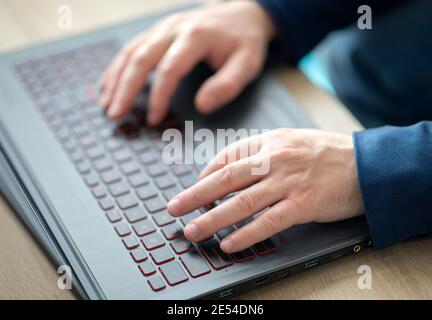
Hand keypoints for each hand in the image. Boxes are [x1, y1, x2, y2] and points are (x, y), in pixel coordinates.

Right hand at [99, 0, 275, 123]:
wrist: (243, 15)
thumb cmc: (245, 43)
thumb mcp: (247, 64)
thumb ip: (227, 85)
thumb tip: (201, 106)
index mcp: (196, 36)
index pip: (169, 69)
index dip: (158, 96)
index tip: (152, 120)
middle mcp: (173, 28)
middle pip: (141, 58)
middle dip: (125, 89)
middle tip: (115, 115)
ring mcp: (163, 27)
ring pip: (131, 51)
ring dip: (116, 79)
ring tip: (107, 104)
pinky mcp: (158, 31)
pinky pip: (132, 47)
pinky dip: (118, 67)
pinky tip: (110, 84)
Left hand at [167, 128, 364, 252]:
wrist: (366, 163)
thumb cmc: (326, 154)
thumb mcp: (290, 141)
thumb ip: (260, 152)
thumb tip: (229, 169)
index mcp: (269, 142)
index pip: (227, 157)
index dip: (206, 175)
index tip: (193, 189)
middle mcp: (274, 159)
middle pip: (226, 179)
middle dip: (195, 196)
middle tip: (173, 209)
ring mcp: (288, 181)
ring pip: (241, 202)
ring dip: (213, 218)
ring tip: (193, 230)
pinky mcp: (303, 204)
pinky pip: (268, 221)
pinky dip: (246, 234)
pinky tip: (229, 243)